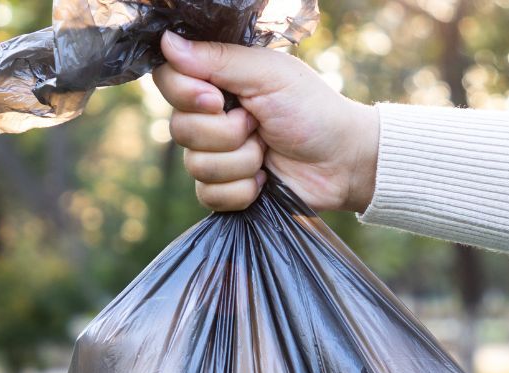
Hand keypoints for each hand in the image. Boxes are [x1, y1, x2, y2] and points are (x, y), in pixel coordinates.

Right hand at [153, 31, 379, 212]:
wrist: (341, 162)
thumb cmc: (312, 109)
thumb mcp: (268, 74)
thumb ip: (217, 59)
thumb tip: (166, 42)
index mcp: (216, 81)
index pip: (168, 80)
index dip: (186, 94)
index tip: (217, 99)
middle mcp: (209, 117)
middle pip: (179, 129)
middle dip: (226, 133)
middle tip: (258, 125)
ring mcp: (215, 155)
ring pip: (196, 166)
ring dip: (241, 161)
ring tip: (267, 151)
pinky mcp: (224, 189)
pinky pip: (209, 195)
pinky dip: (243, 190)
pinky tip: (264, 179)